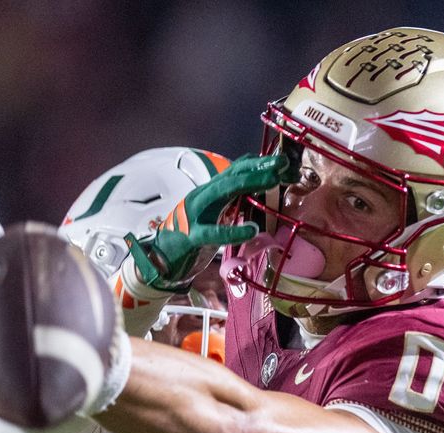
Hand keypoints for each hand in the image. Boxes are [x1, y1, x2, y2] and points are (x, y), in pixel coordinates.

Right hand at [127, 154, 293, 290]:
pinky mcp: (190, 236)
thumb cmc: (191, 235)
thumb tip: (255, 181)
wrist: (159, 257)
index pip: (236, 171)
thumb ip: (231, 198)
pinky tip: (251, 231)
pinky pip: (212, 232)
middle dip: (258, 167)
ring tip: (272, 181)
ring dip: (248, 183)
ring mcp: (195, 214)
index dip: (259, 164)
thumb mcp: (214, 213)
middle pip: (232, 174)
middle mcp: (202, 197)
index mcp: (210, 192)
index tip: (284, 163)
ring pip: (222, 191)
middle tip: (283, 163)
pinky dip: (232, 232)